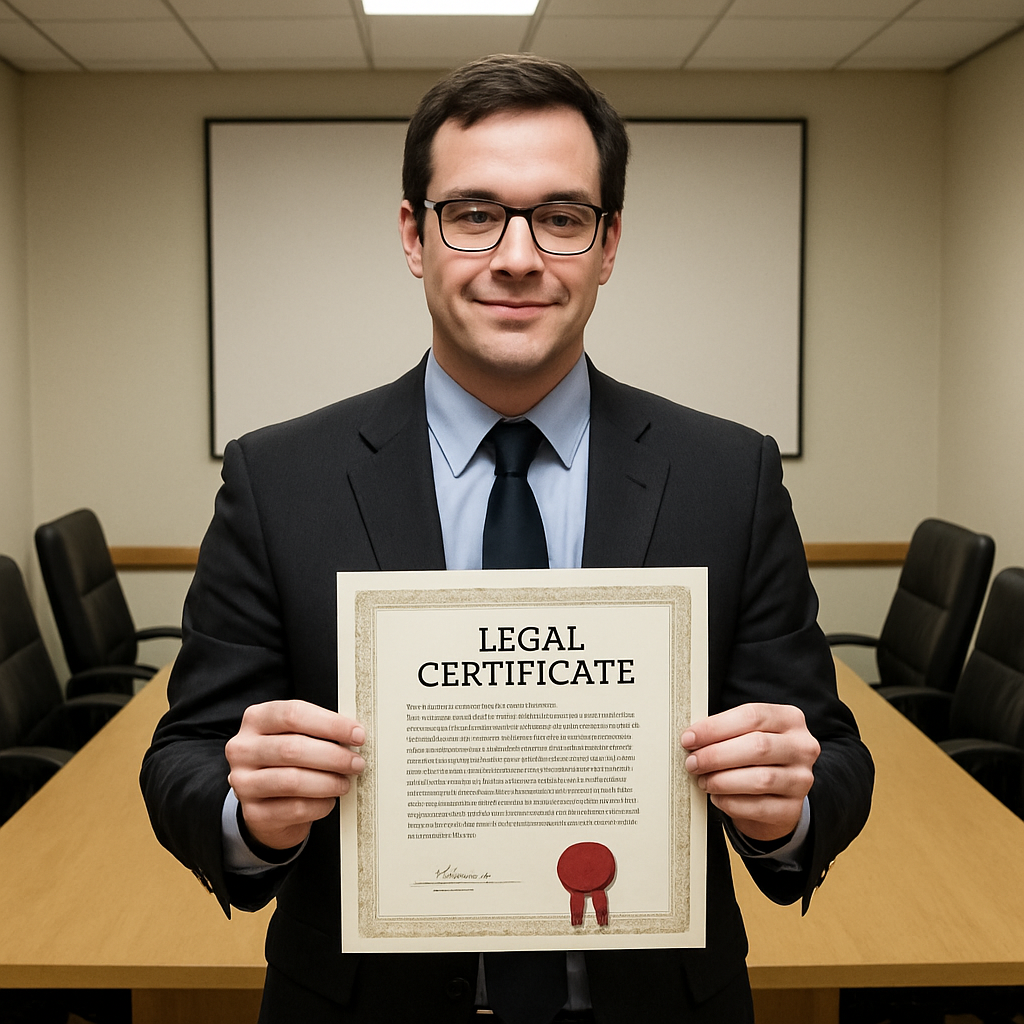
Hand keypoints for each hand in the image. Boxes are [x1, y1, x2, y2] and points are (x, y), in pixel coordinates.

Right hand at [225, 700, 365, 850]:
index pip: (294, 714)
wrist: (268, 803)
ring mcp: (243, 782)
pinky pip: (295, 808)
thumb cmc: (289, 762)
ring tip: (345, 783)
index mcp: (256, 719)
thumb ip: (318, 730)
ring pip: (293, 780)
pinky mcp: (253, 813)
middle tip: (356, 763)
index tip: (357, 734)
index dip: (330, 724)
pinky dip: (320, 804)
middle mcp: (243, 749)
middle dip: (333, 756)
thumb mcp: (296, 736)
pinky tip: (329, 800)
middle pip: (293, 748)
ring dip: (328, 782)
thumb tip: (355, 734)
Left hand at [681, 703, 818, 842]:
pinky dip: (730, 802)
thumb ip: (726, 731)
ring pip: (759, 779)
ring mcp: (801, 779)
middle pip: (757, 746)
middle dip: (716, 755)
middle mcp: (802, 747)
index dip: (715, 727)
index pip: (751, 716)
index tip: (689, 738)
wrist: (775, 793)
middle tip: (692, 762)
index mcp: (789, 719)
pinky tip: (717, 797)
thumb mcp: (746, 734)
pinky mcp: (793, 808)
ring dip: (722, 780)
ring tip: (703, 780)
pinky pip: (758, 807)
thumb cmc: (754, 757)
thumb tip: (692, 738)